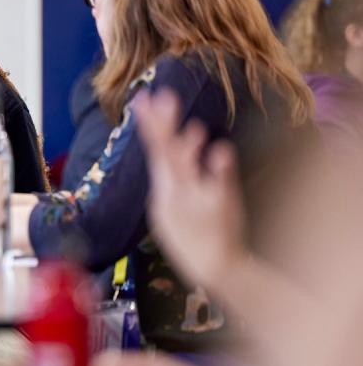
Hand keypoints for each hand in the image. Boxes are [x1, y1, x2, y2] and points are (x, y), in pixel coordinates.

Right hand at [133, 89, 247, 285]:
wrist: (214, 268)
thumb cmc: (194, 237)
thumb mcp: (176, 208)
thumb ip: (178, 177)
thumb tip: (191, 145)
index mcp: (167, 190)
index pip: (156, 150)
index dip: (150, 124)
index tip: (143, 97)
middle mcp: (179, 192)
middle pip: (167, 155)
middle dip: (163, 127)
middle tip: (161, 97)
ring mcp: (197, 200)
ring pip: (187, 171)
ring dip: (187, 148)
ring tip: (190, 127)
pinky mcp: (219, 210)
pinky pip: (220, 187)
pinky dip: (220, 170)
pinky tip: (221, 151)